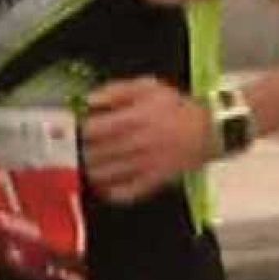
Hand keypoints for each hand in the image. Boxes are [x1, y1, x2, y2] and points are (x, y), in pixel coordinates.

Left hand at [83, 78, 213, 203]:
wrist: (208, 131)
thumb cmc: (175, 106)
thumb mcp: (147, 86)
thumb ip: (116, 91)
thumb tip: (89, 100)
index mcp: (133, 119)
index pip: (92, 130)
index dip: (76, 130)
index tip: (71, 128)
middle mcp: (135, 145)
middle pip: (94, 154)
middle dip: (78, 151)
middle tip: (70, 148)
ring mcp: (143, 166)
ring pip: (104, 175)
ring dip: (89, 170)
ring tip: (83, 164)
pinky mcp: (152, 182)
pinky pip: (125, 193)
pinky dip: (110, 192)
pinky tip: (102, 185)